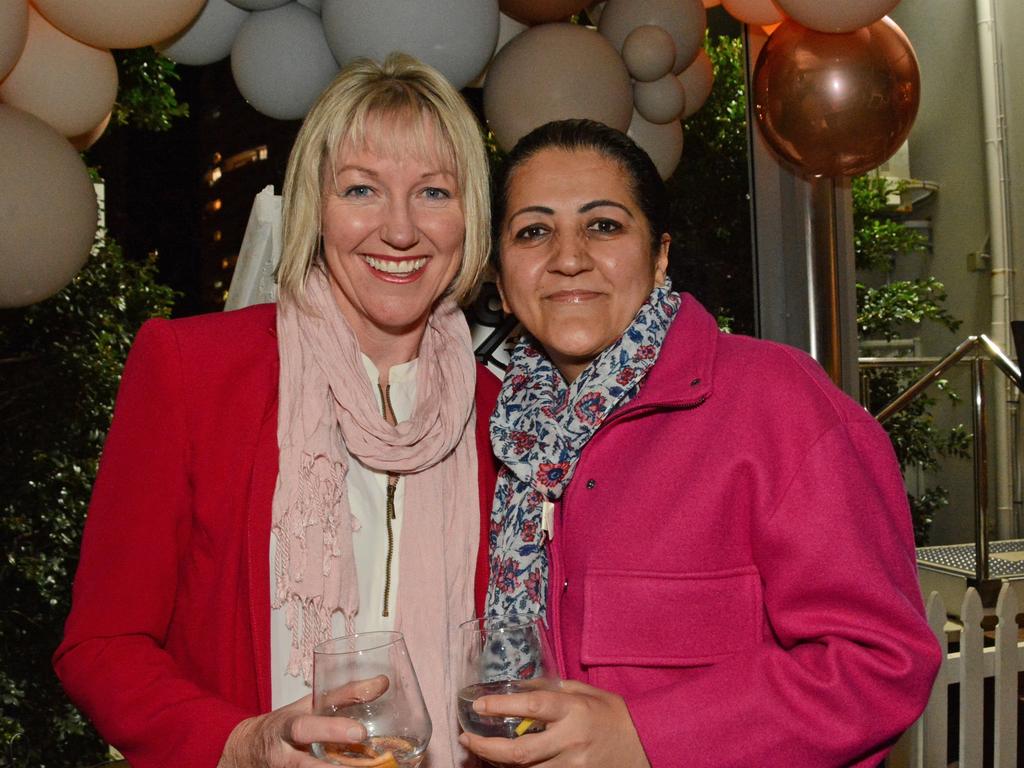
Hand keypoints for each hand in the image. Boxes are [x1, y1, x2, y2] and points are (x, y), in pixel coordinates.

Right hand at [219, 675, 388, 766]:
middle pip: (304, 763)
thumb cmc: (284, 726)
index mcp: (287, 728)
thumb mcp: (308, 707)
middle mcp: (283, 756)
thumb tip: (383, 682)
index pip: (305, 727)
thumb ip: (344, 696)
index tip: (360, 733)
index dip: (332, 730)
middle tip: (363, 752)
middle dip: (329, 759)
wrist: (246, 751)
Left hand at [458, 679, 650, 767]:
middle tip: (467, 738)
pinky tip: (506, 764)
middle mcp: (571, 740)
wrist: (647, 745)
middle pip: (520, 751)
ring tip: (480, 751)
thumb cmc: (614, 714)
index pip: (531, 706)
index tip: (478, 704)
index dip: (501, 705)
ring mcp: (573, 765)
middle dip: (487, 748)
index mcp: (574, 710)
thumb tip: (519, 689)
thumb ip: (552, 691)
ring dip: (499, 763)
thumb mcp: (585, 692)